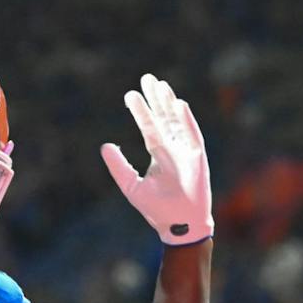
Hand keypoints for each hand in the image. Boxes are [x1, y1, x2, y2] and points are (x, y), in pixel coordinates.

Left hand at [101, 73, 213, 245]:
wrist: (178, 224)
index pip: (148, 127)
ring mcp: (186, 151)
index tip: (130, 94)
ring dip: (169, 103)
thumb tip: (105, 145)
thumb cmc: (157, 208)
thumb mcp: (131, 186)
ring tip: (160, 85)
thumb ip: (119, 166)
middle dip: (155, 99)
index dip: (140, 111)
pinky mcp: (197, 157)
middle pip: (163, 118)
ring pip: (177, 121)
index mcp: (159, 154)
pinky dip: (186, 120)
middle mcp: (173, 149)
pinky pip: (191, 134)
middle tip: (147, 78)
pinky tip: (178, 104)